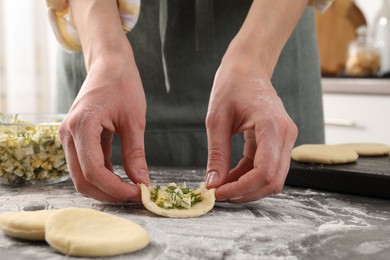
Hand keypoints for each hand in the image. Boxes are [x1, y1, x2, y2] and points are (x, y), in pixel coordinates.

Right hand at [59, 52, 149, 203]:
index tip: (139, 194)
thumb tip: (142, 182)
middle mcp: (68, 134)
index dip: (116, 188)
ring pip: (82, 175)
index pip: (93, 171)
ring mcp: (69, 137)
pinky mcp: (76, 138)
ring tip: (130, 188)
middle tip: (135, 196)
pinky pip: (85, 164)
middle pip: (82, 179)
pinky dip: (102, 175)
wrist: (109, 65)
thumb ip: (135, 154)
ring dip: (105, 187)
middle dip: (109, 193)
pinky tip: (121, 176)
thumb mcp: (134, 121)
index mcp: (82, 126)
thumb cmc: (123, 85)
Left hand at [204, 49, 297, 202]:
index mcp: (272, 126)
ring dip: (247, 187)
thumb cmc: (232, 85)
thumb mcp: (217, 119)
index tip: (217, 193)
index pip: (264, 172)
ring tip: (221, 185)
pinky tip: (230, 175)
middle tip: (219, 194)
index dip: (241, 189)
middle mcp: (286, 134)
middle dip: (245, 193)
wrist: (247, 67)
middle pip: (273, 181)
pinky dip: (249, 176)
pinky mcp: (279, 140)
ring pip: (272, 177)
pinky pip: (267, 166)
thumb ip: (217, 154)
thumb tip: (213, 183)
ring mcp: (286, 138)